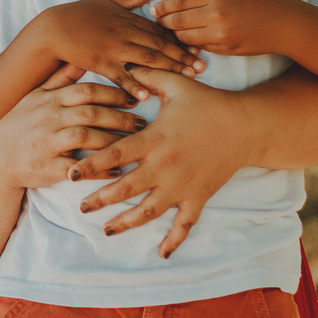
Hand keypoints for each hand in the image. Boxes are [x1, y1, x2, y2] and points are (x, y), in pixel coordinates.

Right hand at [0, 81, 146, 192]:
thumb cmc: (19, 125)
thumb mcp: (35, 97)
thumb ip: (60, 79)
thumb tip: (82, 59)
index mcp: (49, 100)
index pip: (86, 91)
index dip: (114, 93)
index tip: (135, 98)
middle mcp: (49, 119)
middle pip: (91, 113)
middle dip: (120, 117)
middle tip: (143, 123)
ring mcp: (47, 143)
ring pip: (86, 138)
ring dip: (113, 141)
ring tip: (134, 145)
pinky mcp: (47, 167)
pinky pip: (77, 168)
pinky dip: (98, 169)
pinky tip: (116, 171)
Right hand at [42, 0, 202, 101]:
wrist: (54, 28)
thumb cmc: (79, 13)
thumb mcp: (106, 0)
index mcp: (127, 19)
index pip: (159, 30)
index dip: (180, 39)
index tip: (197, 47)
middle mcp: (124, 34)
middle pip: (159, 46)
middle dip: (182, 56)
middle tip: (202, 66)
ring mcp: (112, 49)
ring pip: (146, 60)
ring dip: (169, 69)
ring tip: (187, 78)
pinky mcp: (100, 63)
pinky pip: (120, 76)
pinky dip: (133, 85)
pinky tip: (146, 94)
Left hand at [66, 66, 255, 258]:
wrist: (247, 126)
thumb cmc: (209, 103)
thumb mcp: (177, 84)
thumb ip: (147, 77)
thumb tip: (122, 63)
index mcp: (154, 140)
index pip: (115, 155)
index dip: (91, 165)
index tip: (71, 175)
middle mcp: (165, 167)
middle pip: (126, 188)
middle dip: (101, 199)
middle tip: (80, 207)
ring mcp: (182, 185)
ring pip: (149, 211)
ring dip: (126, 223)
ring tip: (106, 230)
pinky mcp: (199, 196)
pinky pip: (185, 223)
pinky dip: (173, 240)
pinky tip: (161, 253)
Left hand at [150, 0, 299, 56]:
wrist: (286, 25)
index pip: (179, 1)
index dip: (162, 6)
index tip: (153, 9)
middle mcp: (216, 14)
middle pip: (176, 21)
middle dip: (163, 22)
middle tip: (158, 21)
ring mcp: (220, 34)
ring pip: (184, 37)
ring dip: (175, 35)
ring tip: (170, 30)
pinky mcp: (224, 49)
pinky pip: (199, 47)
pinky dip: (191, 44)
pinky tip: (188, 39)